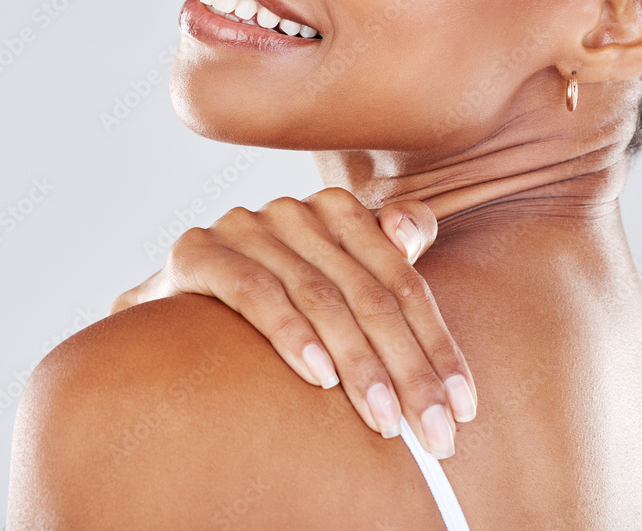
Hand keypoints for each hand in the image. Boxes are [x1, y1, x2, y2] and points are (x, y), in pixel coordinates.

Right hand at [109, 188, 475, 458]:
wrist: (178, 300)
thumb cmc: (277, 295)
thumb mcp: (338, 277)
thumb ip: (385, 257)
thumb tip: (412, 231)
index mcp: (339, 210)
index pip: (403, 281)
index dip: (437, 344)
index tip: (463, 406)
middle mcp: (296, 210)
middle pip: (369, 293)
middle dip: (408, 367)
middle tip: (434, 431)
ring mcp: (246, 225)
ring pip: (320, 296)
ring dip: (359, 363)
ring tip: (385, 420)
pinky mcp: (199, 250)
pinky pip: (254, 291)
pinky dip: (291, 333)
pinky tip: (319, 377)